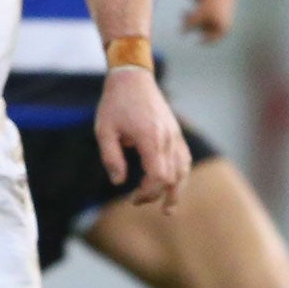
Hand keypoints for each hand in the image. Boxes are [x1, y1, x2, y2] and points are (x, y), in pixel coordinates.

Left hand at [96, 64, 188, 207]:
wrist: (132, 79)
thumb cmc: (115, 104)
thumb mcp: (104, 131)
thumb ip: (111, 158)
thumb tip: (119, 182)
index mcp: (151, 138)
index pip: (158, 176)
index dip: (147, 192)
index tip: (132, 198)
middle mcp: (168, 139)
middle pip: (172, 177)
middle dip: (157, 194)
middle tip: (137, 201)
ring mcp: (175, 135)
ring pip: (183, 169)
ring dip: (176, 190)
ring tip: (169, 208)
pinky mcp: (175, 133)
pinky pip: (184, 158)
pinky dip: (181, 174)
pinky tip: (175, 184)